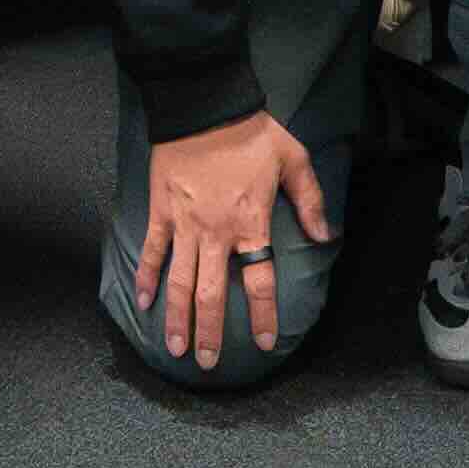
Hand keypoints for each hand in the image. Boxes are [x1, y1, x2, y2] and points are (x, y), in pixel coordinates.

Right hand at [135, 114, 334, 370]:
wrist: (204, 105)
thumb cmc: (252, 132)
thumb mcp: (294, 159)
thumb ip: (311, 200)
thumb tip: (326, 236)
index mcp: (251, 223)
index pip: (259, 281)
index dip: (264, 315)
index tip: (265, 342)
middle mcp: (217, 233)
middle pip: (212, 293)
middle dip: (211, 332)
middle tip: (207, 362)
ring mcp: (186, 225)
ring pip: (179, 281)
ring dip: (177, 317)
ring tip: (175, 347)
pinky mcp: (162, 212)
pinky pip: (153, 251)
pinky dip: (146, 277)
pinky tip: (142, 302)